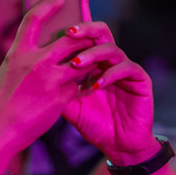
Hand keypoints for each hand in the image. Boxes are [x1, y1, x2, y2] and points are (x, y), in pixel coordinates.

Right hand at [0, 0, 95, 155]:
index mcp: (17, 53)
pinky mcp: (62, 97)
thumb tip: (40, 47)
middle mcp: (35, 62)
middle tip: (89, 36)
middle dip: (83, 36)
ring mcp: (50, 79)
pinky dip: (88, 82)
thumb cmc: (0, 104)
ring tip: (93, 60)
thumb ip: (24, 58)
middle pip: (70, 38)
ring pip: (82, 60)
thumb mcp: (7, 73)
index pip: (34, 18)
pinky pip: (83, 84)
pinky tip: (90, 84)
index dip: (49, 3)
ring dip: (90, 59)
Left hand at [59, 21, 157, 164]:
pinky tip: (96, 85)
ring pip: (111, 49)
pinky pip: (126, 68)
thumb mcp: (70, 107)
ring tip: (75, 64)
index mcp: (94, 63)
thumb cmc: (94, 124)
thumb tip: (35, 74)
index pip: (84, 38)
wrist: (118, 145)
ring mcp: (126, 68)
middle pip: (100, 32)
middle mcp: (110, 61)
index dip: (69, 33)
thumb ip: (58, 89)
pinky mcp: (140, 79)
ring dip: (92, 54)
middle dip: (85, 29)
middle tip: (68, 33)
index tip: (50, 33)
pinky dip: (109, 75)